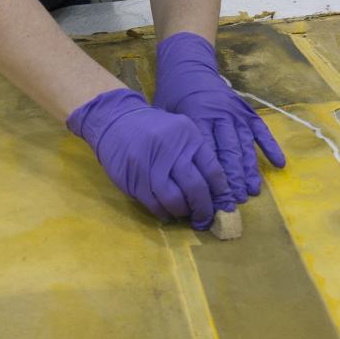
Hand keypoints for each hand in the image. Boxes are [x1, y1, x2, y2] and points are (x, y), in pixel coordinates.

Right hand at [67, 88, 231, 229]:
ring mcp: (151, 166)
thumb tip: (215, 189)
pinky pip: (154, 204)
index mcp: (188, 136)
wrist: (117, 120)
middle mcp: (172, 150)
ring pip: (174, 199)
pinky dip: (164, 212)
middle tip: (205, 218)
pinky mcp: (135, 179)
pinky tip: (168, 213)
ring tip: (186, 214)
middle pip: (196, 187)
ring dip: (183, 212)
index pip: (213, 170)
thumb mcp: (180, 131)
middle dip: (204, 208)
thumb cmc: (154, 128)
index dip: (220, 192)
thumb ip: (197, 155)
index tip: (223, 204)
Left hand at [153, 32, 285, 202]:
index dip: (213, 179)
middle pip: (229, 154)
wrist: (189, 66)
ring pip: (245, 146)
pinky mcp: (246, 110)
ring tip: (251, 192)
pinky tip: (279, 165)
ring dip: (249, 171)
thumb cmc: (172, 95)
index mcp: (197, 117)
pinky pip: (261, 131)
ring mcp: (235, 112)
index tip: (215, 200)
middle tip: (234, 203)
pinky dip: (271, 147)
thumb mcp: (164, 115)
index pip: (207, 154)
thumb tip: (174, 177)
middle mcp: (219, 115)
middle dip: (232, 181)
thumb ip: (172, 142)